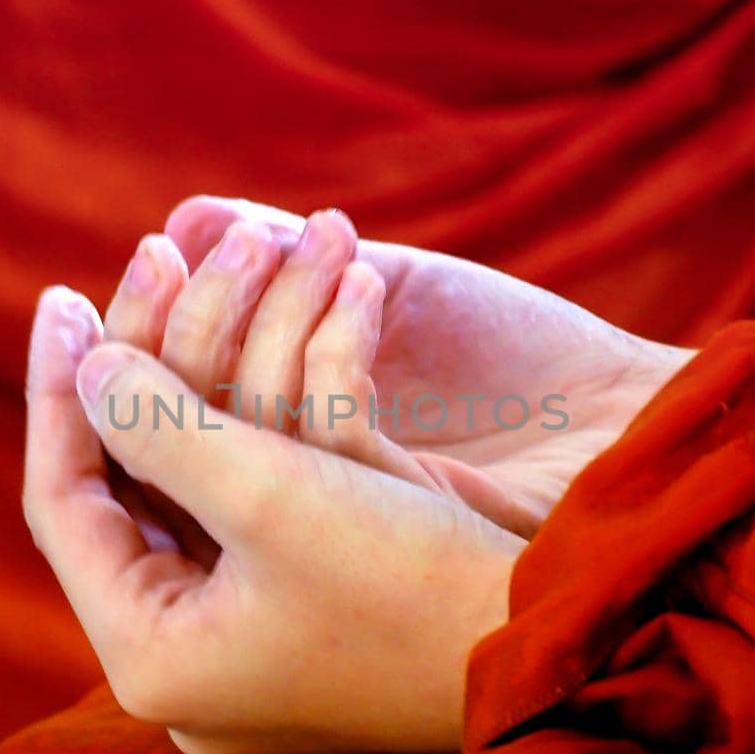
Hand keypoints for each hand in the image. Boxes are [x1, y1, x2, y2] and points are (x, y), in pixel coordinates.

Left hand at [23, 288, 521, 753]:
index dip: (55, 393)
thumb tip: (85, 364)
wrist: (558, 641)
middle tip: (146, 258)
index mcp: (154, 656)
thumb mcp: (269, 495)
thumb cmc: (412, 582)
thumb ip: (155, 424)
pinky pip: (248, 487)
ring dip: (209, 363)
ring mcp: (246, 629)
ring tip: (212, 263)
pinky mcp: (300, 599)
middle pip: (130, 480)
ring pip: (194, 472)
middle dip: (146, 356)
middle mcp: (188, 651)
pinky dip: (255, 404)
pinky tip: (264, 326)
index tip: (60, 294)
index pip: (65, 505)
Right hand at [138, 197, 692, 534]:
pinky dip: (330, 343)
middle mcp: (282, 521)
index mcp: (265, 463)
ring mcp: (330, 532)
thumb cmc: (507, 359)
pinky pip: (318, 430)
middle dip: (171, 328)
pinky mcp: (385, 524)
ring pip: (232, 434)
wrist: (624, 420)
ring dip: (248, 316)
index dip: (130, 342)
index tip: (135, 259)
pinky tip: (368, 277)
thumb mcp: (381, 292)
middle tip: (171, 248)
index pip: (149, 420)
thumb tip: (180, 221)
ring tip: (298, 235)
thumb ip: (277, 258)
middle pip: (170, 436)